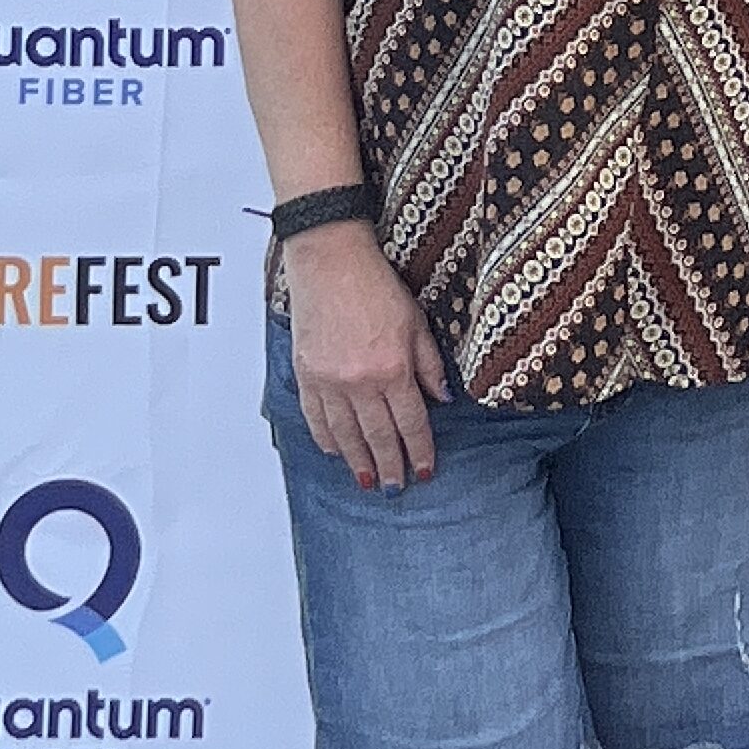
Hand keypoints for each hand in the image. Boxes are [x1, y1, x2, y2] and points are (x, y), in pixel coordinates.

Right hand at [286, 222, 451, 490]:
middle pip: (379, 437)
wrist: (330, 261)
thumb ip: (429, 364)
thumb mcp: (416, 321)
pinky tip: (336, 452)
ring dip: (358, 462)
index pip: (411, 423)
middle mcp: (360, 381)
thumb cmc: (374, 284)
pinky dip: (326, 439)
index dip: (419, 451)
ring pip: (345, 436)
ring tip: (368, 480)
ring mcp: (329, 382)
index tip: (425, 470)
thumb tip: (442, 398)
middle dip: (390, 467)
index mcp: (393, 368)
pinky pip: (316, 419)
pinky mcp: (306, 375)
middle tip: (395, 488)